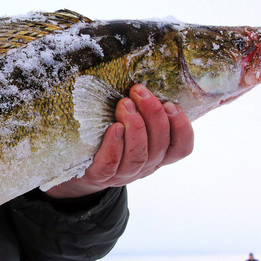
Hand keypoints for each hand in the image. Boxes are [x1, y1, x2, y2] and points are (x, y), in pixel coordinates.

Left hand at [46, 84, 193, 198]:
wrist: (79, 166)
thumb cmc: (110, 139)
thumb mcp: (132, 128)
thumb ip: (143, 113)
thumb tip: (145, 84)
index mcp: (158, 154)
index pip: (181, 148)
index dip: (181, 127)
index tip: (170, 104)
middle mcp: (145, 166)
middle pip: (159, 145)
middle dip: (152, 115)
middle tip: (139, 92)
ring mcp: (123, 174)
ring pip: (138, 154)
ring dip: (135, 126)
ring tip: (125, 104)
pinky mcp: (101, 175)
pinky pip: (111, 163)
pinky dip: (114, 145)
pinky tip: (114, 128)